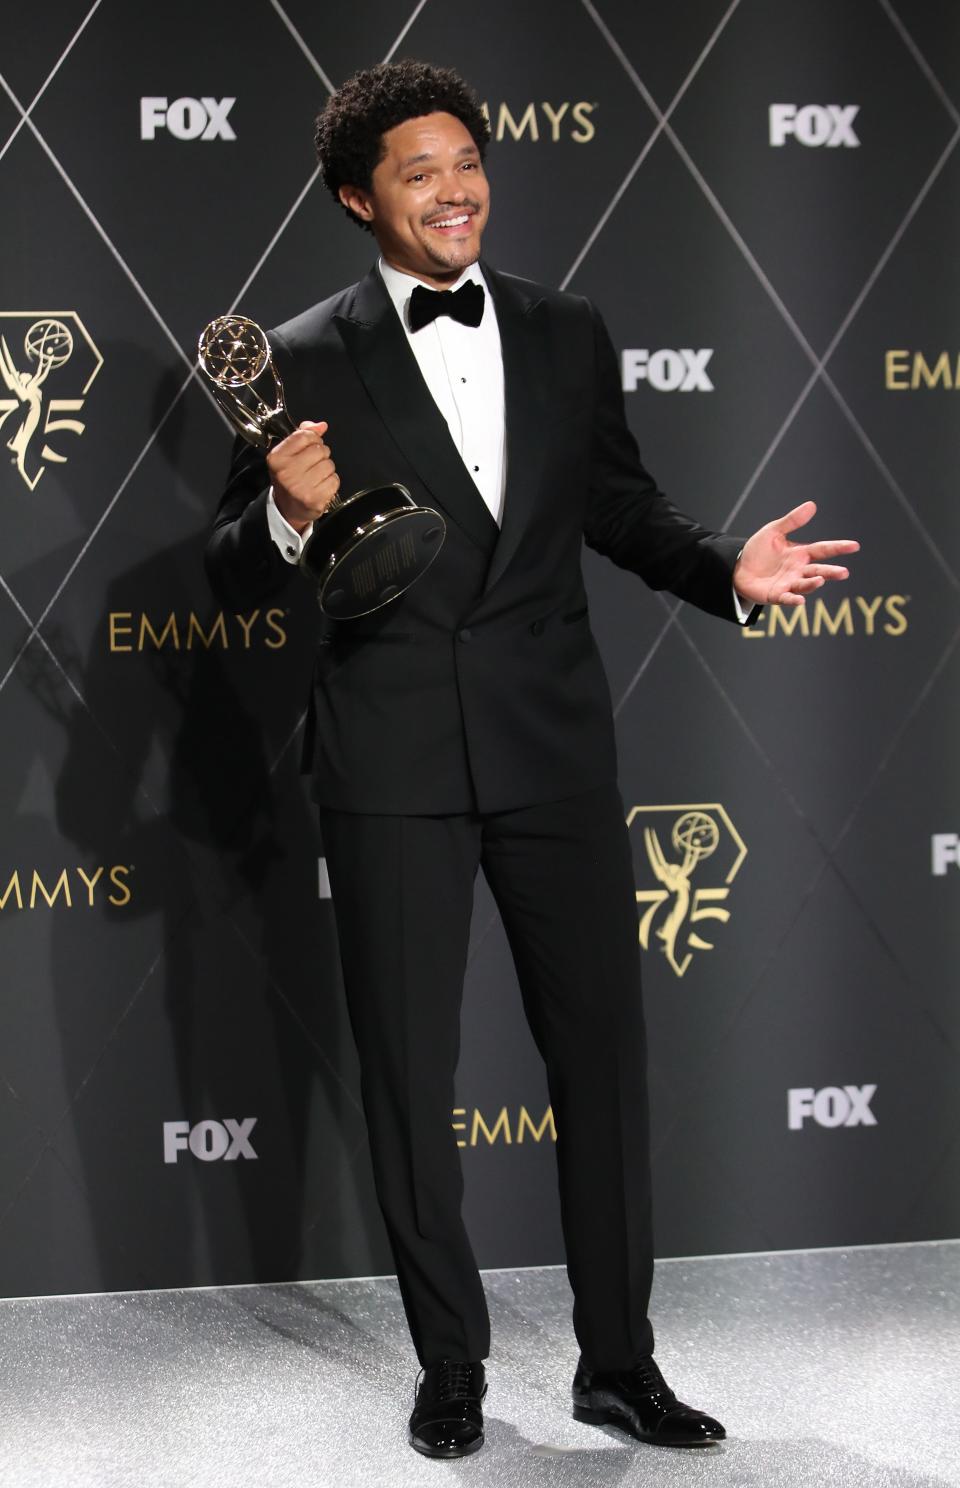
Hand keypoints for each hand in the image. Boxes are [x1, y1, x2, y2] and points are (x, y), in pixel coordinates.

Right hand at [267, 419, 339, 532]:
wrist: (288, 509)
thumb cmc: (290, 477)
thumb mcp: (288, 454)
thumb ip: (303, 435)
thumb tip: (321, 425)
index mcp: (277, 458)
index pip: (303, 435)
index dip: (312, 438)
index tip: (310, 446)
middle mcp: (286, 472)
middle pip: (319, 449)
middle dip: (321, 455)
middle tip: (312, 465)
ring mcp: (301, 487)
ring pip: (329, 464)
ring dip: (327, 469)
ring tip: (316, 477)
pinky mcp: (315, 499)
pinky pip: (335, 480)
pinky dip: (331, 482)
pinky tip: (321, 486)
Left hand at [733, 500, 859, 607]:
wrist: (738, 567)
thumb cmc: (759, 550)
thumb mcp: (773, 531)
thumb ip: (792, 521)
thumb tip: (812, 505)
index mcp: (800, 553)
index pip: (823, 549)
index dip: (839, 547)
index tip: (855, 546)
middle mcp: (798, 570)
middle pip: (818, 571)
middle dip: (831, 572)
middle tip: (844, 572)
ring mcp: (789, 584)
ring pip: (805, 585)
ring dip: (813, 584)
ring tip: (820, 580)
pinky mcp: (776, 595)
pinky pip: (787, 598)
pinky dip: (794, 600)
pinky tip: (801, 600)